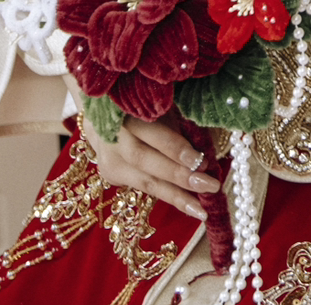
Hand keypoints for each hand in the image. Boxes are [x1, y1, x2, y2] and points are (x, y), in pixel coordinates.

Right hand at [71, 95, 220, 220]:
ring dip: (175, 196)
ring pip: (144, 181)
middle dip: (178, 175)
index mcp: (125, 108)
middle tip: (208, 185)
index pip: (151, 132)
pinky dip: (168, 195)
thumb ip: (177, 121)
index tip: (201, 160)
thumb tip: (206, 149)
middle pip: (145, 160)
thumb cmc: (142, 101)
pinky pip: (143, 187)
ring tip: (201, 209)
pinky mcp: (111, 173)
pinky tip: (189, 206)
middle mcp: (113, 135)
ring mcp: (109, 157)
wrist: (102, 110)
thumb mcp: (159, 102)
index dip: (175, 147)